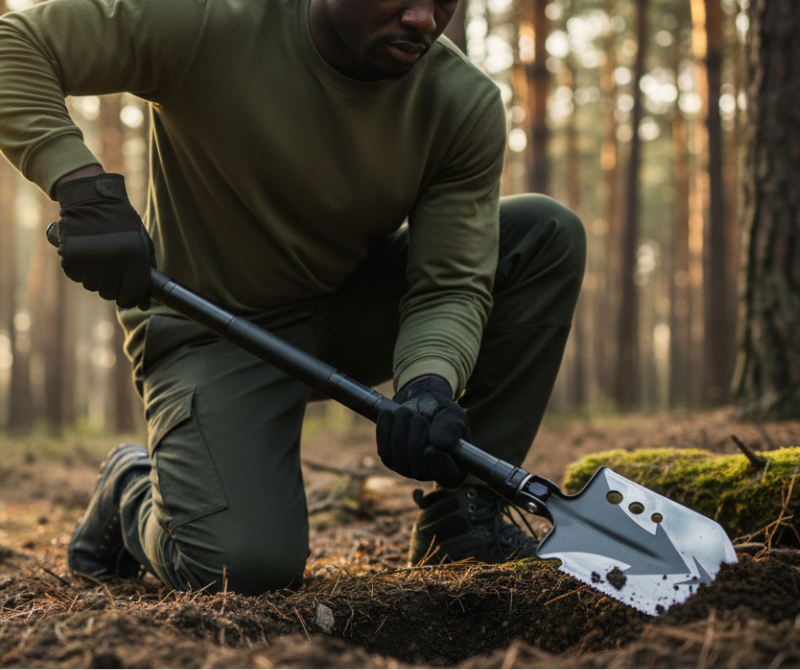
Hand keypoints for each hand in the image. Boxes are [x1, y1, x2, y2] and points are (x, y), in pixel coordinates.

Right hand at [54, 173, 155, 308]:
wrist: (93, 201)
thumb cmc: (123, 224)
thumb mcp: (143, 244)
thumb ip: (146, 273)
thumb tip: (145, 304)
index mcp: (132, 260)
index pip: (130, 296)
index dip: (130, 297)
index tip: (129, 293)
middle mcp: (110, 264)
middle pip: (109, 293)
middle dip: (113, 286)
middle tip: (113, 268)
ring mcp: (88, 262)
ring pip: (92, 286)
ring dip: (96, 277)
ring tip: (100, 256)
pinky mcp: (70, 258)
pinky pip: (76, 276)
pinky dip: (81, 269)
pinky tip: (87, 253)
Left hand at [376, 375, 468, 487]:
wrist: (420, 401)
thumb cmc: (440, 412)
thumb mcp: (452, 413)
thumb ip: (451, 427)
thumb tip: (438, 443)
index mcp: (454, 467)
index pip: (448, 477)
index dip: (439, 462)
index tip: (433, 445)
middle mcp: (430, 474)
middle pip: (419, 467)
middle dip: (418, 435)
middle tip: (421, 418)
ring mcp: (408, 470)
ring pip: (399, 456)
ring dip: (402, 426)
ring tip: (409, 414)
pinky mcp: (390, 461)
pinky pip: (384, 450)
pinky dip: (386, 427)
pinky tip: (393, 416)